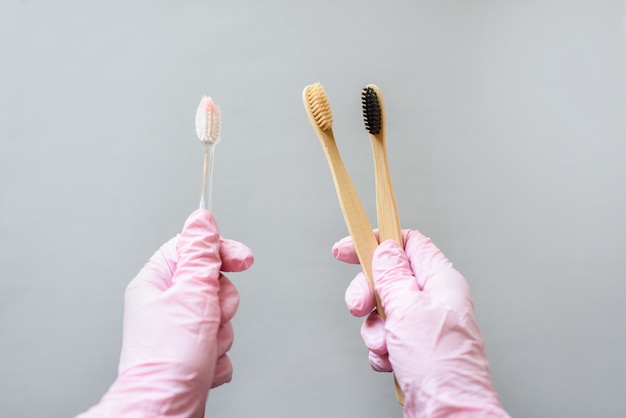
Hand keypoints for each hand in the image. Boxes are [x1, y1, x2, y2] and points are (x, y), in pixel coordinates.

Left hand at [77, 210, 253, 417]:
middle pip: (213, 283)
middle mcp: (166, 305)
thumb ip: (200, 252)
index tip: (243, 260)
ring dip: (221, 332)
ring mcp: (180, 331)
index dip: (221, 251)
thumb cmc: (169, 357)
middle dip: (222, 302)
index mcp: (157, 282)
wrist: (164, 409)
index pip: (194, 249)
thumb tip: (201, 218)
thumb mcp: (190, 292)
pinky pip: (220, 343)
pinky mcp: (192, 354)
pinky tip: (204, 363)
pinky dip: (218, 355)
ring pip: (221, 316)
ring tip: (204, 345)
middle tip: (212, 314)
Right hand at [333, 230, 508, 417]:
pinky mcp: (411, 349)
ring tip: (386, 345)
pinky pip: (383, 337)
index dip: (376, 241)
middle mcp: (433, 300)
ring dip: (374, 329)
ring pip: (381, 311)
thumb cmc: (442, 367)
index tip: (348, 248)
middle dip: (367, 294)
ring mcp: (422, 326)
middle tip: (359, 306)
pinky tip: (391, 361)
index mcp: (440, 281)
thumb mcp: (409, 310)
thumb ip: (392, 275)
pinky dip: (380, 350)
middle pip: (387, 278)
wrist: (448, 415)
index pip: (407, 244)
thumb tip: (384, 249)